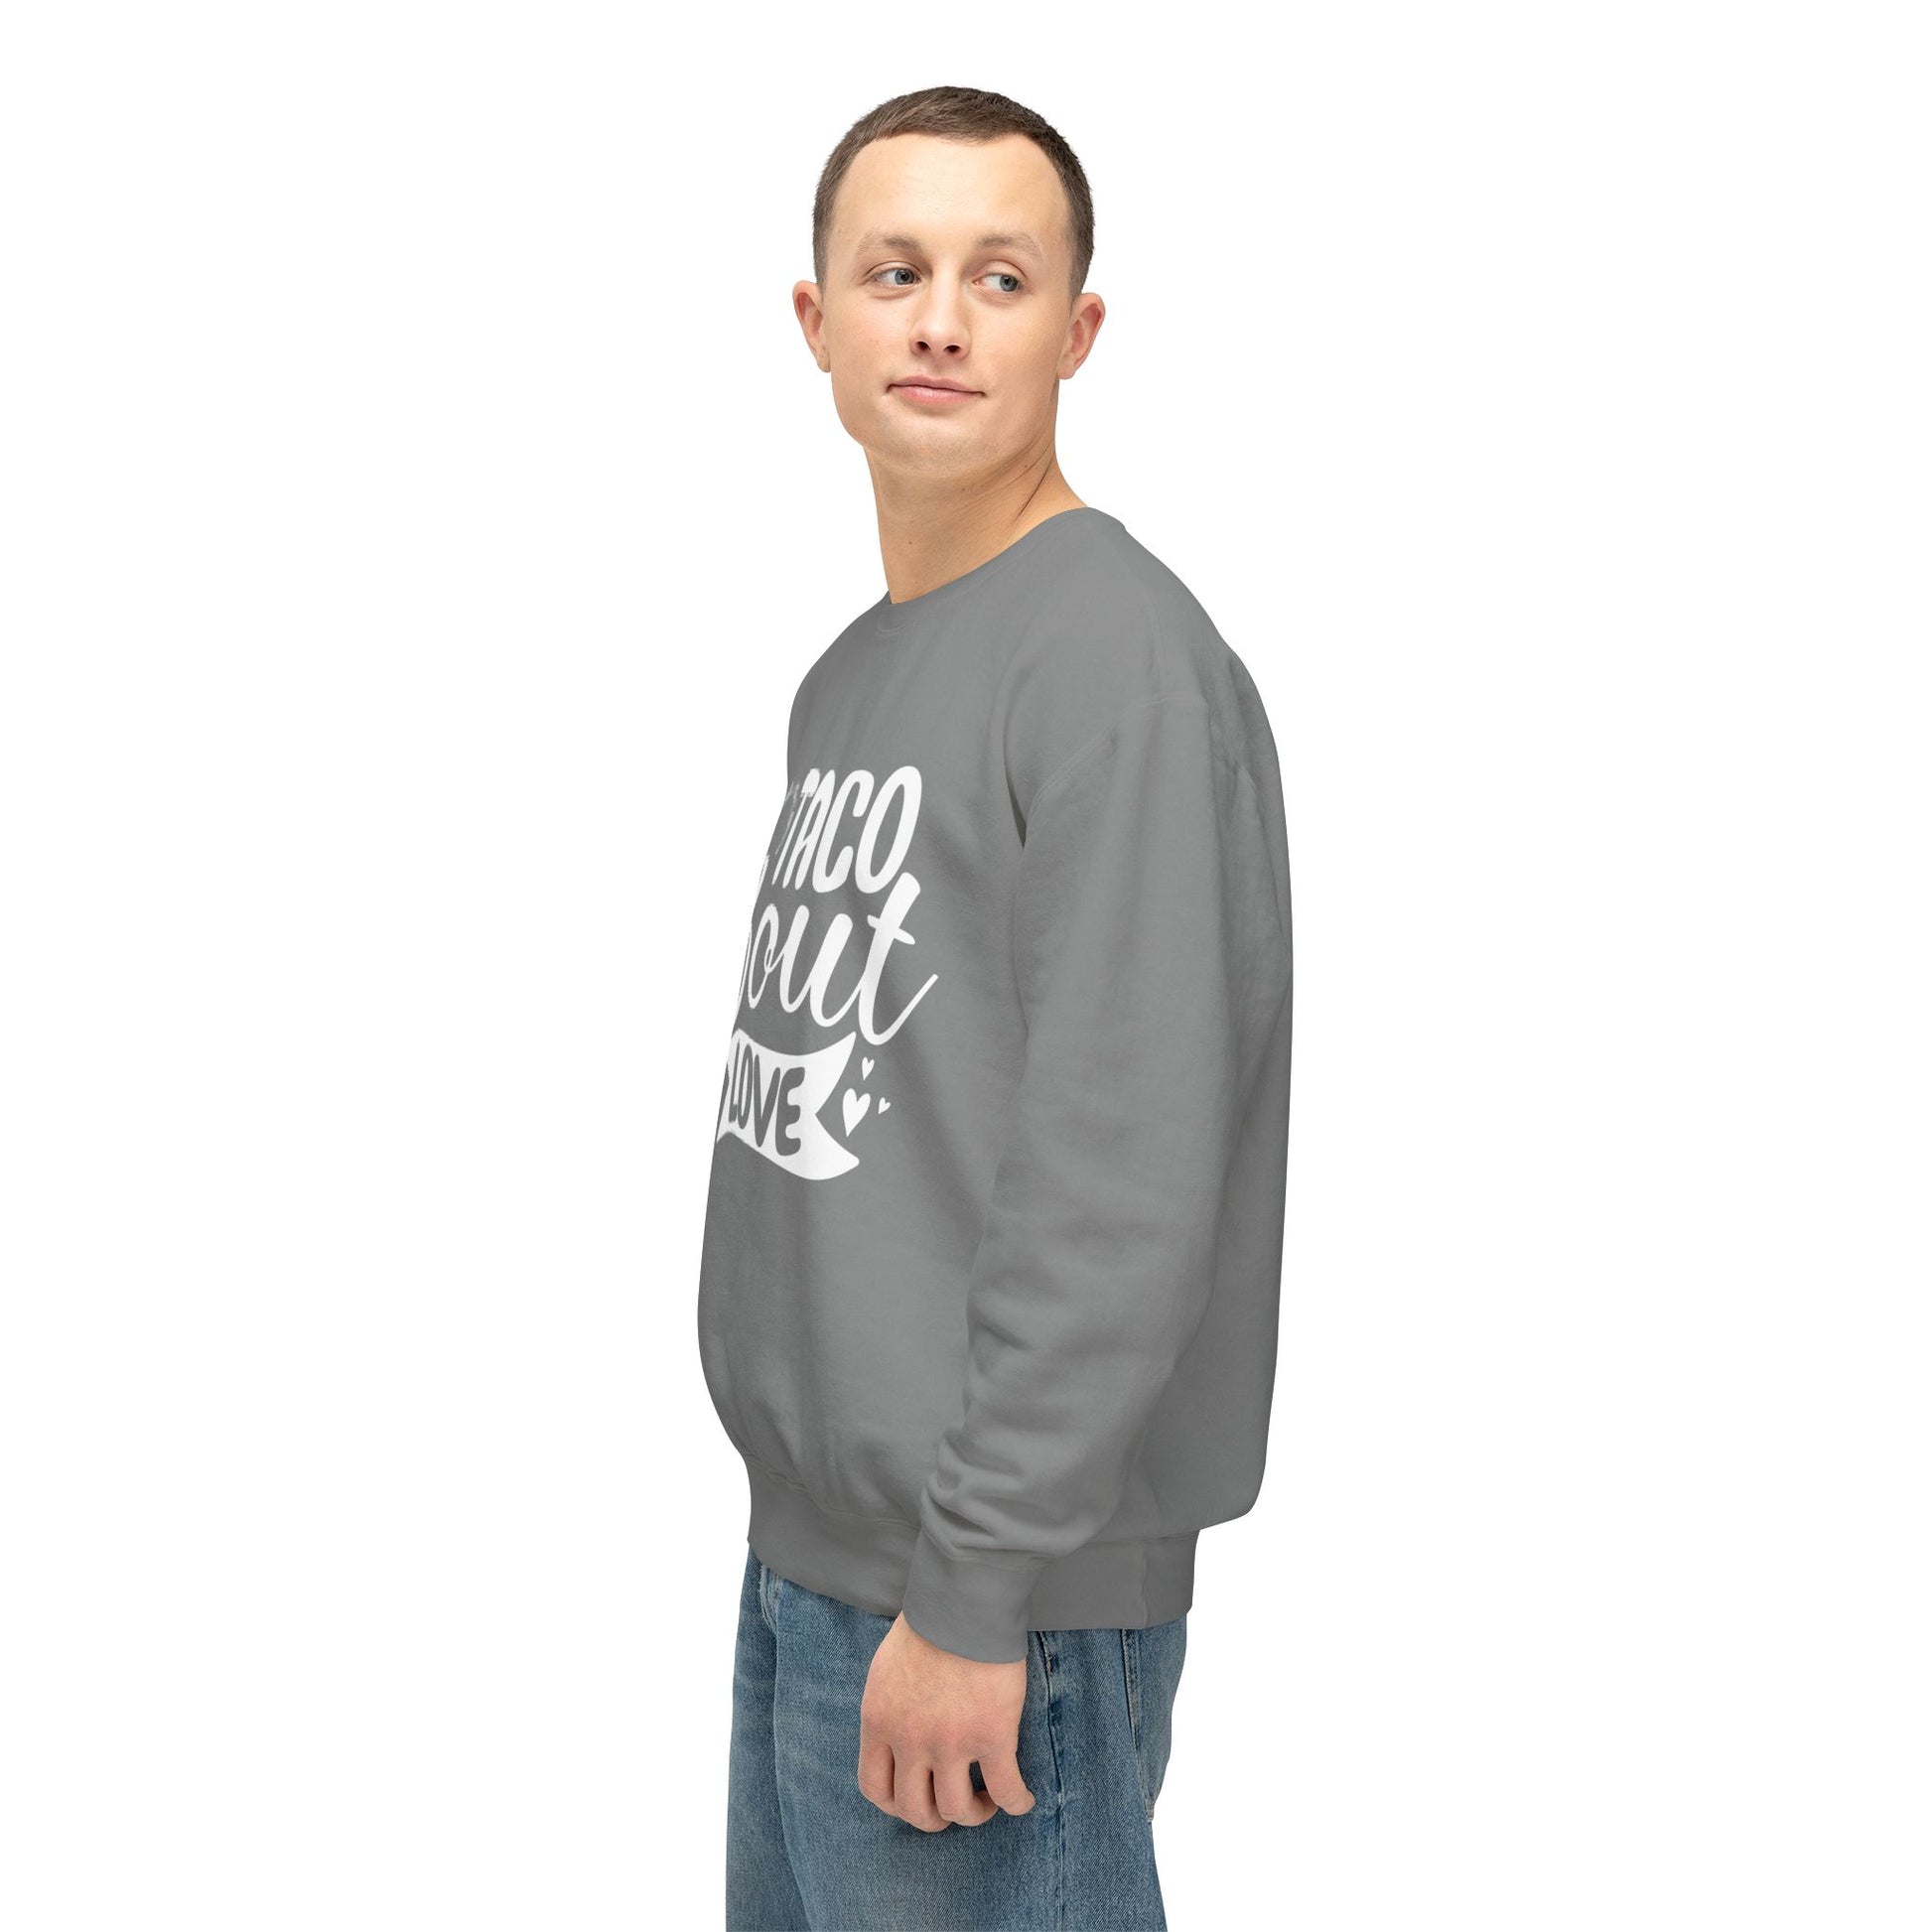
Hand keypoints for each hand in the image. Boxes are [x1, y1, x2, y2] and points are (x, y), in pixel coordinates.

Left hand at [856, 1613, 1035, 1829]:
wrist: (964, 1601)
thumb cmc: (929, 1624)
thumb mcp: (886, 1670)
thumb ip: (889, 1709)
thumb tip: (900, 1732)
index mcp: (879, 1722)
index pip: (875, 1788)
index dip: (896, 1805)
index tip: (916, 1797)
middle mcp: (910, 1740)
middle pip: (915, 1810)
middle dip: (935, 1817)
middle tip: (952, 1804)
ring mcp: (951, 1743)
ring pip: (957, 1809)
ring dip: (973, 1813)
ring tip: (985, 1801)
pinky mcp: (992, 1737)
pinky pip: (1005, 1791)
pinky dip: (1016, 1803)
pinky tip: (1023, 1800)